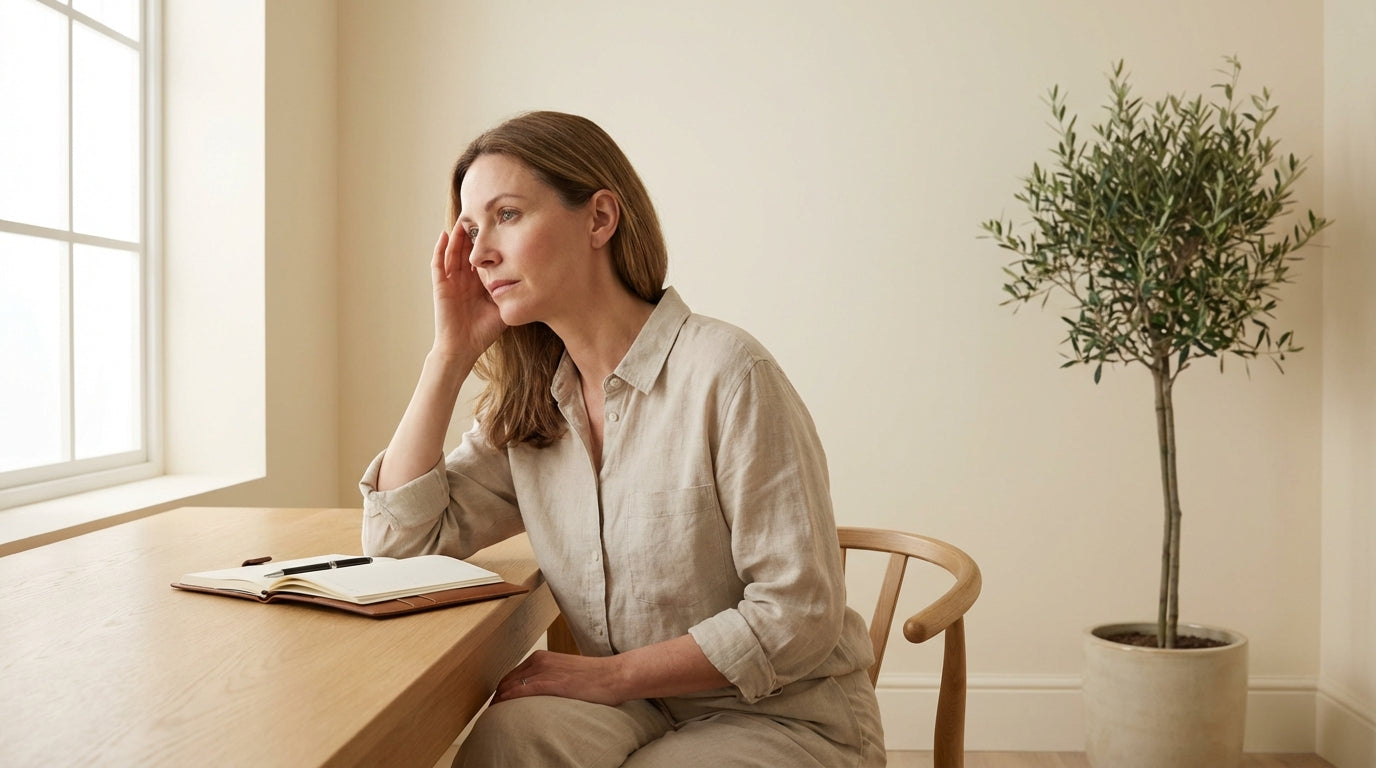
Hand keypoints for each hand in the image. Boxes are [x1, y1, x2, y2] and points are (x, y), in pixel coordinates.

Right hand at [430, 228, 505, 359]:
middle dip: (473, 233)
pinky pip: (438, 263)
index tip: (499, 226)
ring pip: (453, 252)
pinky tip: (444, 234)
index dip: (489, 243)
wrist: (463, 349)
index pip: (483, 257)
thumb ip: (510, 292)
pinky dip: (440, 249)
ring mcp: (451, 281)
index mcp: (478, 283)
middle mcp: (464, 279)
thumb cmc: (483, 332)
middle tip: (481, 215)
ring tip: (463, 219)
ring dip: (457, 236)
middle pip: (467, 250)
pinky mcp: (440, 286)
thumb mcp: (502, 307)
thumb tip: (530, 278)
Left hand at [492, 651, 624, 706]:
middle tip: (491, 714)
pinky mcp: (551, 683)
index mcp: (543, 657)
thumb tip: (542, 693)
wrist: (615, 675)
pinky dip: (508, 700)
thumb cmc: (596, 677)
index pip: (512, 675)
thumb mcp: (567, 673)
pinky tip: (502, 708)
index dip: (501, 690)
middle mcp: (540, 660)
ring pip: (510, 686)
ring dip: (498, 702)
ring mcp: (545, 671)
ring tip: (493, 717)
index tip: (497, 704)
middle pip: (507, 681)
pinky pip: (522, 691)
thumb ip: (552, 678)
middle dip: (496, 697)